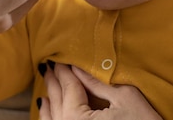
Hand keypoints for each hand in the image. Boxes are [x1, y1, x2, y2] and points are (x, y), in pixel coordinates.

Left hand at [39, 63, 161, 119]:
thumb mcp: (125, 97)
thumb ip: (97, 82)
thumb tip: (77, 68)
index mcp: (77, 118)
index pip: (68, 86)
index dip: (64, 70)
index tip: (59, 58)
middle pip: (57, 100)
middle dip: (53, 81)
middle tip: (49, 66)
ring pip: (51, 117)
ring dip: (49, 99)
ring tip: (47, 84)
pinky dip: (50, 117)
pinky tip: (48, 110)